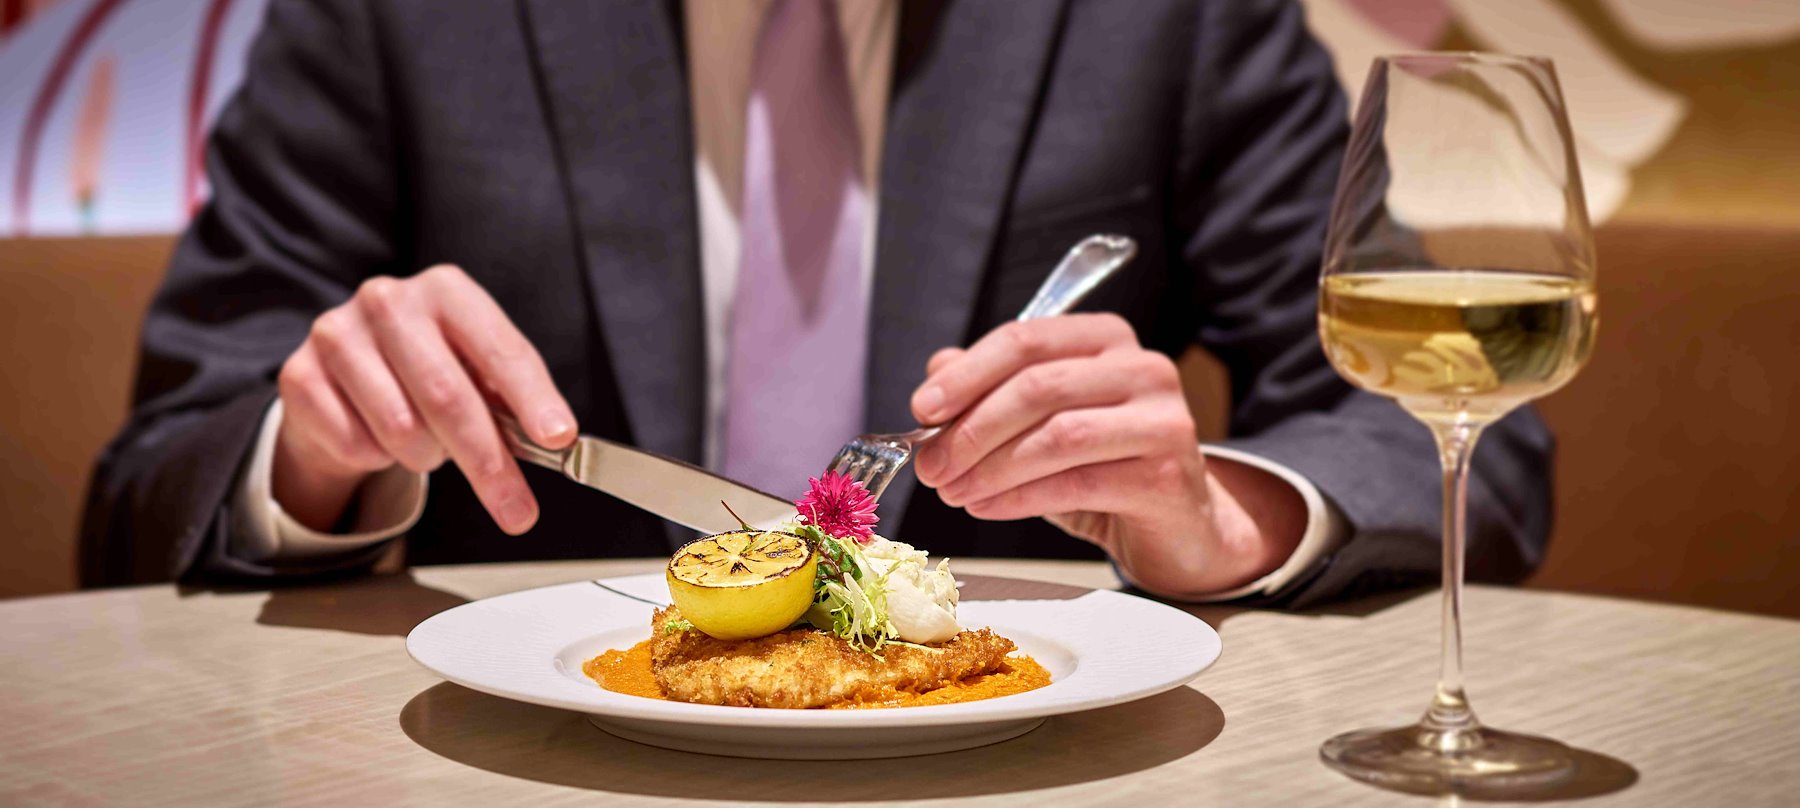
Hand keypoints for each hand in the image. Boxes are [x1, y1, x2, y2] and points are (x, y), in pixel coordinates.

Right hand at [273, 265, 574, 533]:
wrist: (343, 380)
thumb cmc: (428, 373)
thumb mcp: (476, 371)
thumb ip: (511, 400)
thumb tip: (554, 440)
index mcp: (446, 292)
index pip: (499, 349)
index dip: (532, 397)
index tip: (558, 438)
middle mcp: (388, 301)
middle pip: (448, 397)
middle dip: (489, 463)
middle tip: (518, 512)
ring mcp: (336, 334)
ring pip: (402, 430)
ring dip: (427, 458)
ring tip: (428, 446)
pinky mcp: (299, 374)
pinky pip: (356, 446)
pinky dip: (379, 459)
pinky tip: (378, 435)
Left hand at [908, 314, 1301, 596]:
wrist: (1174, 525)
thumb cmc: (1101, 466)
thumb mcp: (1040, 421)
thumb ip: (992, 389)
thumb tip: (937, 372)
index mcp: (1106, 338)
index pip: (1025, 339)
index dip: (967, 374)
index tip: (923, 409)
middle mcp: (1142, 367)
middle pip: (1038, 386)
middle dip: (971, 429)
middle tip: (931, 466)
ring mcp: (1162, 420)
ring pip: (1058, 436)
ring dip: (991, 467)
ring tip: (953, 492)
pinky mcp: (1167, 475)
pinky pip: (1077, 484)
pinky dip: (1019, 498)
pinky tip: (986, 507)